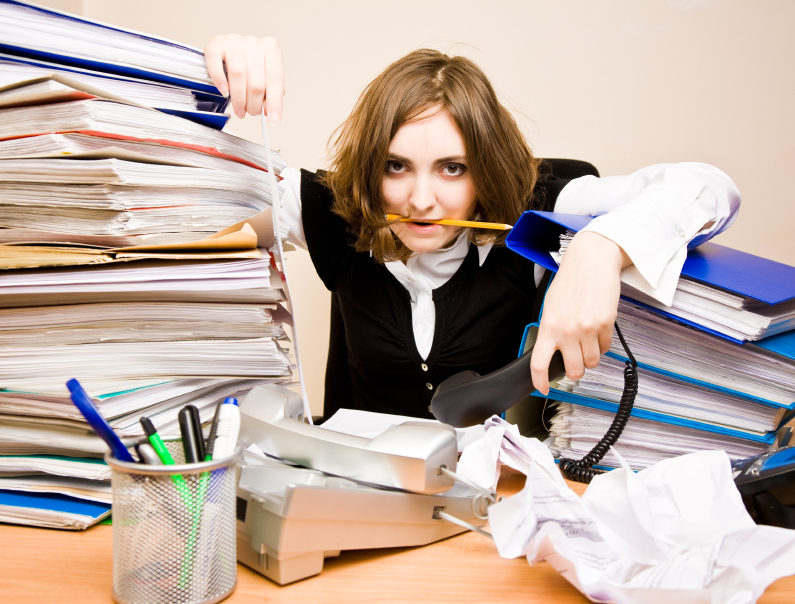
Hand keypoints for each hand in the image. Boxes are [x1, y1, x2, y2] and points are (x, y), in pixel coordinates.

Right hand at [203, 34, 283, 122]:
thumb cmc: (248, 62)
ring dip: (238, 99)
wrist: (228, 46)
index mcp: (271, 49)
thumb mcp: (264, 75)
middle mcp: (254, 44)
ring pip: (238, 75)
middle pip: (256, 82)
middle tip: (251, 112)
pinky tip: (224, 91)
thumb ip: (269, 92)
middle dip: (254, 104)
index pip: (275, 79)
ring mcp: (234, 42)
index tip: (273, 119)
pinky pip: (216, 64)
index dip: (274, 102)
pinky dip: (220, 80)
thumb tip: (268, 111)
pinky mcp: (216, 44)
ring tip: (239, 109)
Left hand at [530, 231, 630, 394]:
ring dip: (591, 356)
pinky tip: (598, 327)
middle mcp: (566, 331)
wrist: (591, 261)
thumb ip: (551, 330)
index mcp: (548, 327)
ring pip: (592, 362)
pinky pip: (605, 347)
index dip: (540, 381)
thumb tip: (552, 351)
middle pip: (574, 370)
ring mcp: (587, 329)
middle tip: (577, 361)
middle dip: (577, 370)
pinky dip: (603, 343)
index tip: (542, 388)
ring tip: (588, 339)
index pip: (539, 363)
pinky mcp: (605, 324)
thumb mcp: (551, 306)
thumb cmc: (571, 282)